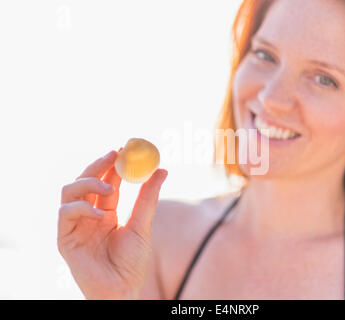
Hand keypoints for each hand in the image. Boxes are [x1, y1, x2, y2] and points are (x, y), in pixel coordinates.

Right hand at [57, 149, 167, 298]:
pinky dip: (82, 208)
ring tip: (111, 189)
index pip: (106, 182)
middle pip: (86, 181)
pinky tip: (101, 215)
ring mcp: (76, 226)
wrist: (122, 289)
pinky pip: (65, 213)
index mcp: (106, 212)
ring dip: (89, 183)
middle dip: (98, 165)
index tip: (123, 149)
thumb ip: (148, 197)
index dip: (112, 165)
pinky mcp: (65, 238)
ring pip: (70, 191)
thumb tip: (162, 169)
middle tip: (114, 155)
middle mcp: (89, 216)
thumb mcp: (143, 224)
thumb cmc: (132, 261)